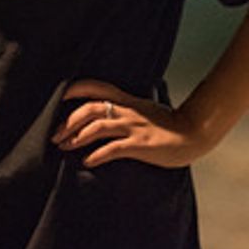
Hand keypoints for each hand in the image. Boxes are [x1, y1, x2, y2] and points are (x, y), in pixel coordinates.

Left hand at [51, 79, 208, 168]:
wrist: (193, 133)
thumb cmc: (168, 123)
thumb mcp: (145, 108)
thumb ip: (127, 106)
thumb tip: (110, 108)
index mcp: (127, 100)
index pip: (96, 87)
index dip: (75, 90)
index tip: (59, 98)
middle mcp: (127, 110)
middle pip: (90, 108)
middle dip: (68, 121)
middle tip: (55, 135)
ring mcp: (133, 127)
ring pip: (97, 127)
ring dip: (77, 137)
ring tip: (65, 147)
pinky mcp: (140, 145)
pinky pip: (113, 149)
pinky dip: (97, 155)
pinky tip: (87, 162)